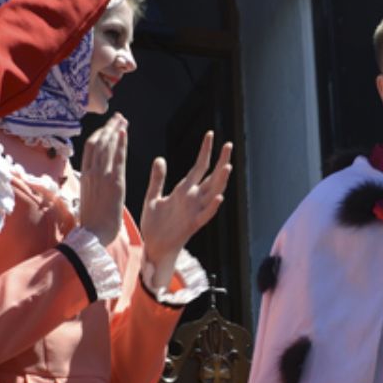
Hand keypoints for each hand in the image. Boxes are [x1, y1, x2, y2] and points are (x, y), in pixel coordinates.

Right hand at [78, 114, 127, 244]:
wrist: (94, 234)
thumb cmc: (93, 219)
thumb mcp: (89, 195)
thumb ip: (92, 181)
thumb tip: (95, 173)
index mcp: (85, 175)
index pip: (90, 147)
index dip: (99, 133)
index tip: (108, 126)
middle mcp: (92, 173)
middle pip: (98, 142)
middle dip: (108, 128)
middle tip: (118, 118)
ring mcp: (102, 176)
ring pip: (107, 146)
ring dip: (115, 130)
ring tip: (122, 120)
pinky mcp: (114, 183)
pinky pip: (117, 158)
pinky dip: (120, 143)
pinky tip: (124, 132)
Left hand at [139, 132, 232, 285]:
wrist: (153, 248)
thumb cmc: (154, 225)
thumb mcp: (153, 198)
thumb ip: (158, 179)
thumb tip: (159, 159)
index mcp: (184, 191)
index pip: (199, 167)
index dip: (205, 151)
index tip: (210, 135)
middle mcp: (193, 200)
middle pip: (212, 177)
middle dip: (221, 161)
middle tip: (229, 145)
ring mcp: (194, 212)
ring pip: (212, 193)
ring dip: (221, 181)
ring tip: (227, 166)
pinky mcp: (192, 226)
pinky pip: (205, 215)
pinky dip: (212, 206)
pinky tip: (219, 197)